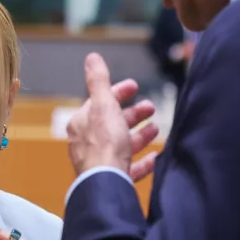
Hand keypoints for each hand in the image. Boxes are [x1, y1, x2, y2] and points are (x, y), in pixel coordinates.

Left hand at [67, 53, 158, 180]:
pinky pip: (129, 168)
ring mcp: (100, 162)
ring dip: (139, 135)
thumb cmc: (104, 143)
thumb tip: (91, 57)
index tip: (135, 86)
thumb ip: (98, 81)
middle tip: (151, 108)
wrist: (106, 182)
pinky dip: (142, 162)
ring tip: (156, 129)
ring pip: (122, 145)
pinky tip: (155, 157)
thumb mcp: (103, 104)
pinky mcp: (112, 179)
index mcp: (82, 123)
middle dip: (132, 114)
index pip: (100, 102)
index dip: (118, 92)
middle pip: (112, 123)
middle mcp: (87, 143)